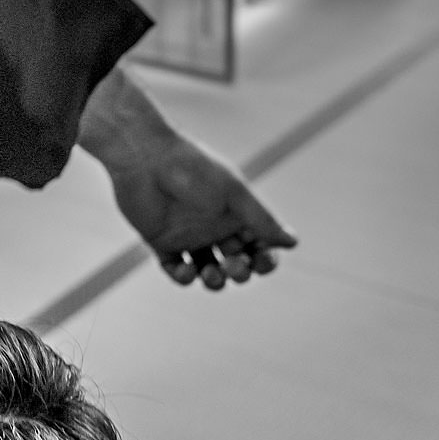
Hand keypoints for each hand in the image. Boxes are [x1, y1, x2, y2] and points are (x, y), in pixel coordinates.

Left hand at [78, 68, 295, 289]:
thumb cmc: (193, 168)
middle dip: (241, 271)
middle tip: (234, 265)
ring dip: (215, 281)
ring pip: (209, 272)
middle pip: (237, 263)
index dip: (265, 260)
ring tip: (211, 274)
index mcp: (236, 213)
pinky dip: (183, 277)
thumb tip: (293, 242)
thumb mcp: (234, 194)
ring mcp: (189, 236)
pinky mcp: (162, 242)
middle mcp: (215, 227)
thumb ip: (262, 220)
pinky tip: (186, 270)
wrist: (145, 158)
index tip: (263, 261)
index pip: (259, 246)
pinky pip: (177, 270)